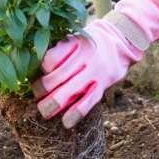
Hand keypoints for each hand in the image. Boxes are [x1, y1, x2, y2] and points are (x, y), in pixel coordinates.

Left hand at [33, 0, 158, 127]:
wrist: (121, 41)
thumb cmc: (90, 42)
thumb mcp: (76, 37)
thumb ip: (59, 50)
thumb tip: (37, 70)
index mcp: (75, 42)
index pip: (50, 59)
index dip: (40, 70)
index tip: (38, 73)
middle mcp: (85, 56)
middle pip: (56, 78)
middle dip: (41, 91)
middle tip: (36, 96)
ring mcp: (95, 71)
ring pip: (69, 91)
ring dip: (53, 104)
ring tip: (45, 111)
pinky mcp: (103, 84)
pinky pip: (89, 101)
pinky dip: (76, 113)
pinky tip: (67, 122)